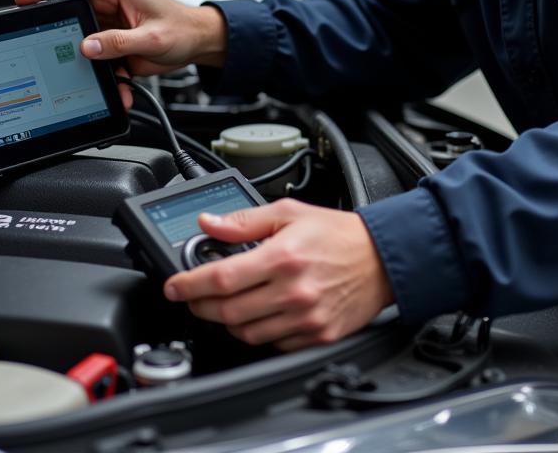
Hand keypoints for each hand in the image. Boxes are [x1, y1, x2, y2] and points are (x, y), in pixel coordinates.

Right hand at [15, 0, 226, 94]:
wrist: (200, 43)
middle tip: (52, 53)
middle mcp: (106, 1)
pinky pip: (95, 58)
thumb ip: (119, 42)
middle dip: (58, 35)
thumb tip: (87, 47)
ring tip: (98, 78)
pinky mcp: (111, 43)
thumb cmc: (183, 29)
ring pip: (78, 41)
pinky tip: (117, 87)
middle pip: (64, 11)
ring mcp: (107, 23)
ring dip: (84, 63)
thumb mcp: (152, 37)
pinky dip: (102, 75)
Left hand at [164, 200, 393, 350]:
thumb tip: (208, 224)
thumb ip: (245, 221)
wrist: (383, 258)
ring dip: (227, 321)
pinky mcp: (317, 336)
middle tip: (193, 296)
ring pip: (246, 333)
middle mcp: (292, 291)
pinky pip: (272, 344)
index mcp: (282, 257)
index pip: (221, 278)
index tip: (174, 286)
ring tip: (226, 304)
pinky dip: (258, 333)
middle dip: (200, 305)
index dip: (189, 284)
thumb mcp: (289, 214)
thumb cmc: (338, 234)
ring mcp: (305, 318)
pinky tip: (259, 315)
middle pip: (227, 311)